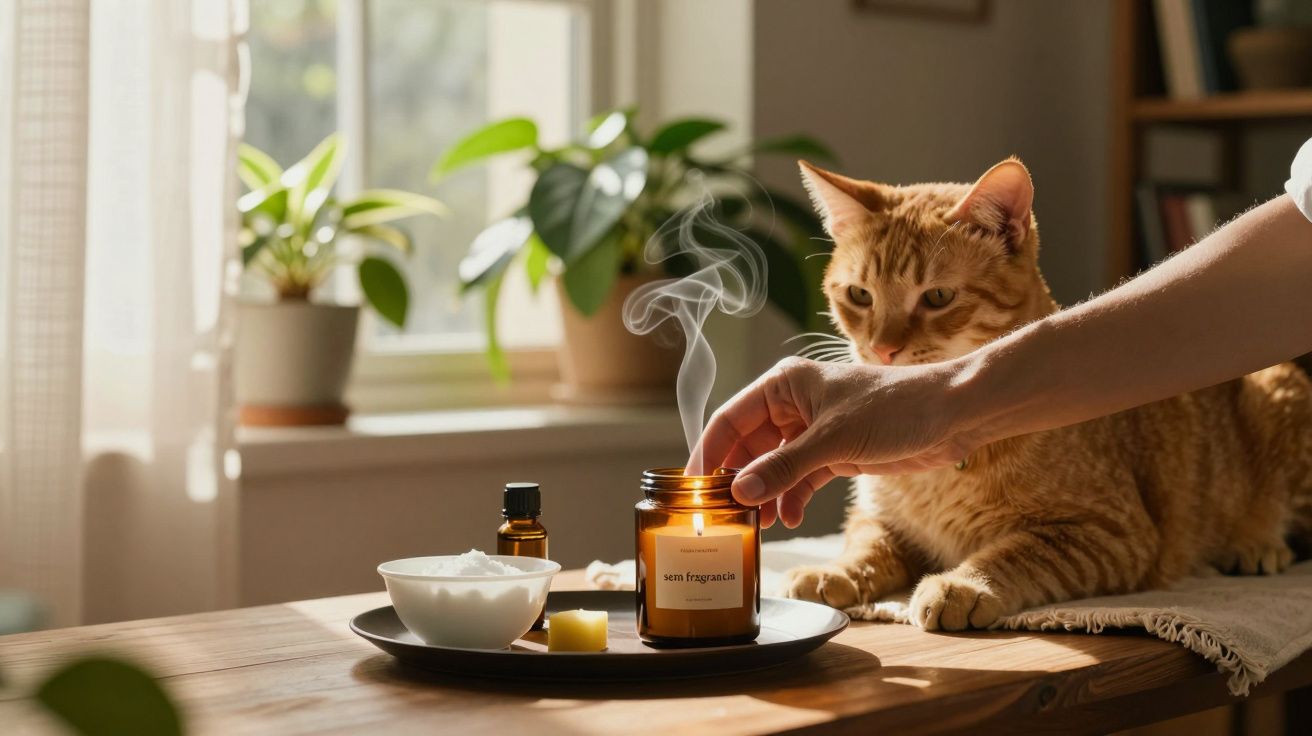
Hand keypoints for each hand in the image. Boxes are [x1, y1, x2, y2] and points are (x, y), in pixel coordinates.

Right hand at [691, 357, 974, 527]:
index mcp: (785, 385)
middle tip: (721, 515)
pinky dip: (791, 497)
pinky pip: (800, 477)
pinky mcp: (836, 452)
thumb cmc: (895, 409)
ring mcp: (815, 430)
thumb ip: (783, 468)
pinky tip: (787, 518)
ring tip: (753, 524)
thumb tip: (740, 492)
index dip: (709, 453)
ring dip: (765, 493)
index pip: (731, 419)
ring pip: (774, 465)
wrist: (952, 414)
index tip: (691, 488)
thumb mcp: (832, 441)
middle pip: (749, 445)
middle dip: (737, 479)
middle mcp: (794, 405)